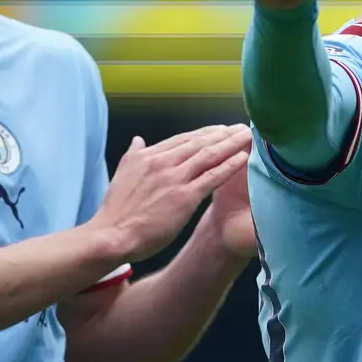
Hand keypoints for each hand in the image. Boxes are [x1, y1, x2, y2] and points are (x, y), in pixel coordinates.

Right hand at [92, 125, 251, 263]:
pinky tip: (242, 158)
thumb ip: (133, 154)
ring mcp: (174, 178)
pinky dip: (229, 165)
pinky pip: (213, 177)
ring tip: (247, 136)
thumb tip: (138, 139)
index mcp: (148, 155)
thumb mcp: (122, 173)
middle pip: (199, 142)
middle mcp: (162, 162)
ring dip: (231, 144)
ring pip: (209, 155)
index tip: (220, 129)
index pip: (182, 139)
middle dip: (223, 133)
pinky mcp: (185, 197)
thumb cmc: (117, 210)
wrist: (113, 234)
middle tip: (242, 127)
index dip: (204, 133)